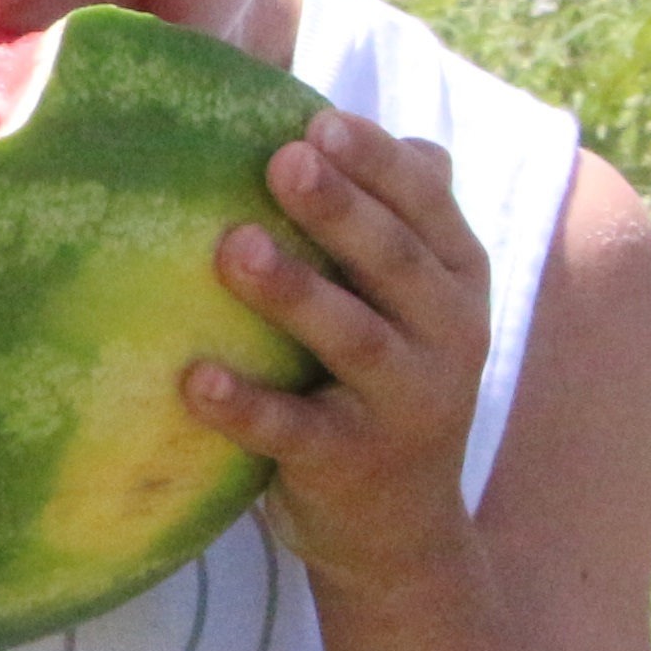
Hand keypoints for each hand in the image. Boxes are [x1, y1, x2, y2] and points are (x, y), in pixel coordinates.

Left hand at [189, 108, 484, 601]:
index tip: (318, 119)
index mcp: (455, 282)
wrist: (401, 531)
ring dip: (295, 292)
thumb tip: (333, 123)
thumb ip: (385, 221)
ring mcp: (405, 405)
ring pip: (354, 340)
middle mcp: (446, 337)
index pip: (427, 206)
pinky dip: (248, 406)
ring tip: (233, 247)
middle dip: (343, 208)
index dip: (378, 162)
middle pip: (395, 262)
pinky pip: (296, 433)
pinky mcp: (353, 466)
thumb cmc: (378, 382)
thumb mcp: (404, 301)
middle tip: (282, 158)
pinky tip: (195, 379)